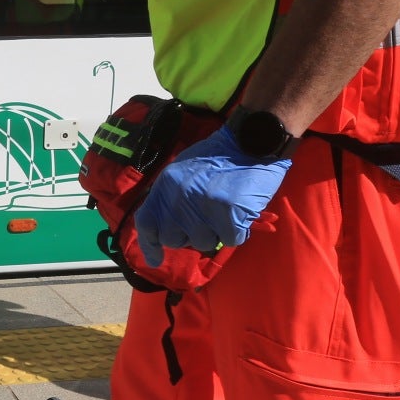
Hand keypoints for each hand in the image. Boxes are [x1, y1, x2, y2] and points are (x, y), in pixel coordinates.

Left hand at [135, 124, 290, 266]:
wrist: (252, 140)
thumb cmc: (221, 157)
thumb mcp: (184, 172)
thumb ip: (173, 197)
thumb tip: (169, 227)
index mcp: (165, 185)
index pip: (147, 222)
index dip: (149, 244)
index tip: (155, 259)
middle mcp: (178, 197)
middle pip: (175, 239)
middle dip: (190, 236)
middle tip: (207, 219)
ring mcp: (202, 205)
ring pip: (203, 243)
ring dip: (217, 233)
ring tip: (226, 209)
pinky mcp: (228, 213)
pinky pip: (231, 240)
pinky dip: (239, 231)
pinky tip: (242, 211)